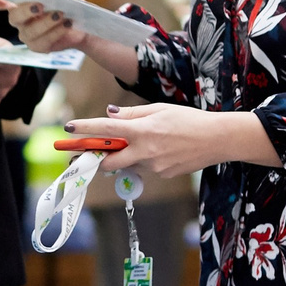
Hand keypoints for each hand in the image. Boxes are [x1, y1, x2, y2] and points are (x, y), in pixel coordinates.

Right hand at [0, 0, 85, 53]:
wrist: (83, 24)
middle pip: (14, 17)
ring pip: (30, 32)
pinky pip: (43, 42)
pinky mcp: (38, 47)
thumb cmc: (68, 6)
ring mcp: (27, 35)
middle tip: (40, 6)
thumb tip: (42, 0)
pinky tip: (67, 24)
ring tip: (61, 15)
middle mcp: (19, 20)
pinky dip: (56, 32)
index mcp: (19, 3)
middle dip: (25, 11)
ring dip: (46, 22)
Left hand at [65, 102, 274, 177]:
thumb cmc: (189, 119)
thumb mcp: (160, 109)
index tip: (68, 129)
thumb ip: (133, 113)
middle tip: (82, 155)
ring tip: (135, 145)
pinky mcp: (162, 175)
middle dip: (94, 159)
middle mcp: (145, 151)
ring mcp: (153, 167)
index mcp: (143, 130)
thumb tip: (111, 113)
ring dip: (122, 157)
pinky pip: (143, 168)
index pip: (107, 129)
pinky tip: (160, 150)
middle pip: (108, 161)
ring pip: (127, 165)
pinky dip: (142, 160)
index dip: (85, 129)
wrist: (217, 140)